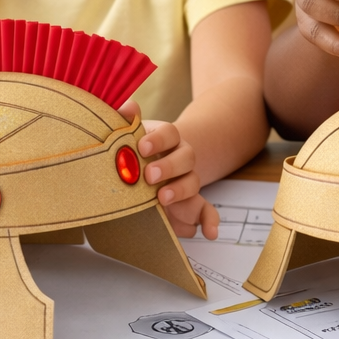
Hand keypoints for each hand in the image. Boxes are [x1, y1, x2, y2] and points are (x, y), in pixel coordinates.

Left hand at [122, 101, 220, 239]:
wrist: (146, 173)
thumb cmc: (134, 153)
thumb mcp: (128, 136)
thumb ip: (126, 121)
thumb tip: (128, 106)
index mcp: (167, 139)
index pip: (169, 133)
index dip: (158, 139)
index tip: (142, 148)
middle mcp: (181, 158)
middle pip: (186, 157)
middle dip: (169, 166)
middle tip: (149, 176)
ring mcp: (187, 181)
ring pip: (193, 182)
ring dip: (180, 190)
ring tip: (161, 199)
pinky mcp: (191, 205)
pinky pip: (207, 212)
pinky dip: (211, 222)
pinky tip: (210, 233)